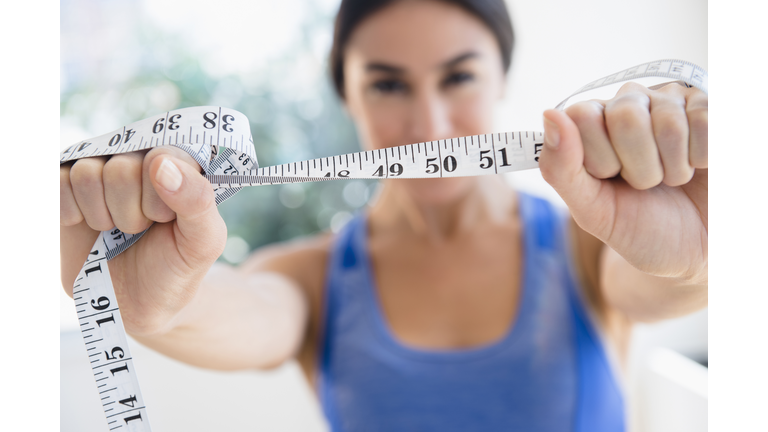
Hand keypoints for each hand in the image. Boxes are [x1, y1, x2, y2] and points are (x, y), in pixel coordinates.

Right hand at [60, 146, 226, 334]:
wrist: (137, 302)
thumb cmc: (177, 266)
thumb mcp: (203, 241)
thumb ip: (197, 199)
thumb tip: (159, 162)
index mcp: (178, 163)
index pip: (160, 157)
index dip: (159, 200)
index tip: (166, 220)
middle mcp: (138, 158)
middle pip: (121, 168)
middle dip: (131, 213)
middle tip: (140, 229)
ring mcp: (102, 170)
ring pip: (86, 173)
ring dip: (101, 215)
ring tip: (116, 229)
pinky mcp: (68, 186)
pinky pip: (58, 181)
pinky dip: (72, 213)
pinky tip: (87, 225)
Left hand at [539, 82, 706, 280]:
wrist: (696, 251)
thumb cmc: (640, 228)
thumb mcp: (592, 211)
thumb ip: (561, 168)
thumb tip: (550, 114)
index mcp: (592, 122)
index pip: (582, 116)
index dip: (599, 158)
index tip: (610, 179)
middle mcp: (629, 103)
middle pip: (625, 117)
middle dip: (639, 168)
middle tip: (646, 185)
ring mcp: (672, 101)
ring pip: (669, 123)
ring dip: (674, 169)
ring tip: (674, 179)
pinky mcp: (712, 107)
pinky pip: (707, 123)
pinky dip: (703, 159)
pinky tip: (700, 166)